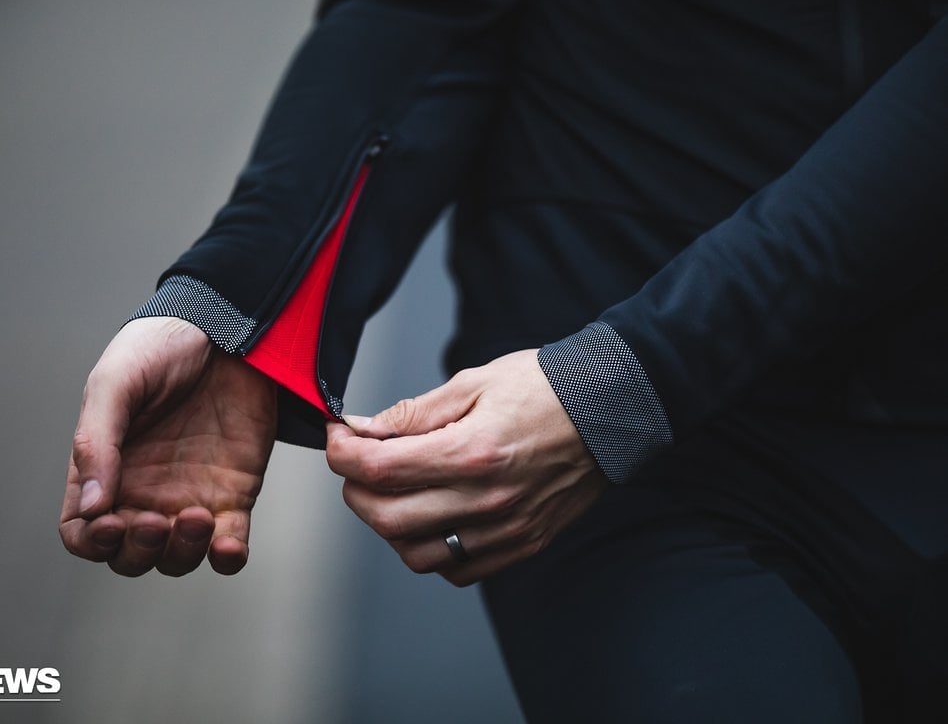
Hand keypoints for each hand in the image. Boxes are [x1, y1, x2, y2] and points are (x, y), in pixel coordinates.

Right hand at [59, 316, 275, 576]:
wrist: (226, 327)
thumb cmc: (160, 347)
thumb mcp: (116, 383)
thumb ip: (96, 440)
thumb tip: (93, 507)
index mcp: (104, 469)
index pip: (83, 531)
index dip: (92, 542)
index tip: (110, 524)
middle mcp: (143, 492)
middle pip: (129, 555)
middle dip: (138, 552)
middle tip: (154, 520)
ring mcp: (188, 496)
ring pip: (176, 557)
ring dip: (182, 553)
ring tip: (197, 515)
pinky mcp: (234, 494)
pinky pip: (228, 544)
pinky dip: (228, 557)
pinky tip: (228, 545)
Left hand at [325, 349, 606, 585]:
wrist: (610, 409)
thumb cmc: (544, 388)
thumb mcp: (473, 382)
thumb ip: (414, 413)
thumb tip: (363, 430)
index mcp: (471, 451)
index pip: (379, 469)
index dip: (343, 453)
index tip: (340, 437)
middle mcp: (486, 498)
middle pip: (386, 518)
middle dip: (355, 489)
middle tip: (359, 463)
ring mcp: (505, 529)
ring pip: (415, 554)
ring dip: (390, 526)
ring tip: (397, 492)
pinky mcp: (521, 544)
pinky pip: (457, 569)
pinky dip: (432, 549)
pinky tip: (434, 516)